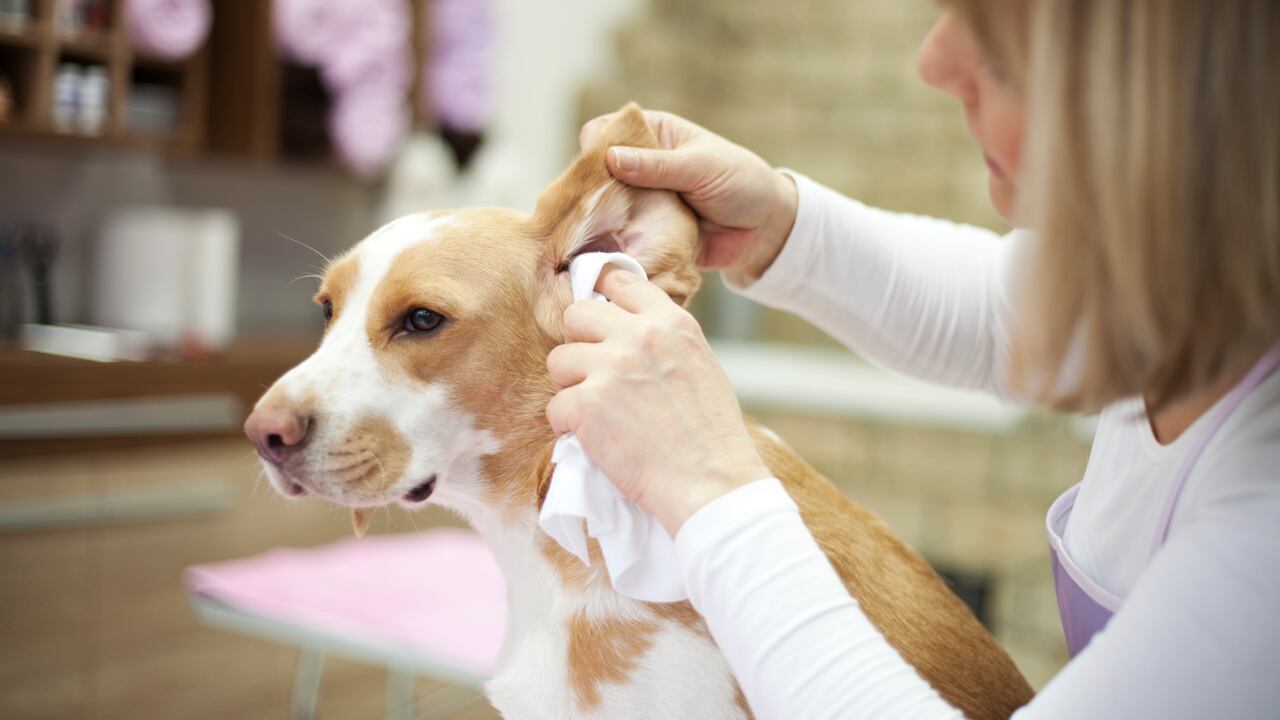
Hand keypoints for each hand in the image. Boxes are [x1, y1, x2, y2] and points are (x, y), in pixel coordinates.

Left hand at [545, 266, 772, 535]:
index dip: (601, 299)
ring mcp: (609, 367)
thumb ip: (662, 341)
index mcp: (670, 323)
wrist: (710, 481)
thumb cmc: (710, 434)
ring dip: (570, 387)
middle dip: (579, 344)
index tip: (598, 321)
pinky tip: (594, 439)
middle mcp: (638, 336)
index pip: (619, 280)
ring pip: (558, 360)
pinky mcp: (586, 404)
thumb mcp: (699, 364)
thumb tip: (625, 331)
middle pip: (577, 315)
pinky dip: (568, 427)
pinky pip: (555, 407)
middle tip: (592, 375)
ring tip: (596, 412)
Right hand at [579, 109, 798, 280]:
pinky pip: (620, 237)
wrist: (765, 231)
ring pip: (603, 207)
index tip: (590, 169)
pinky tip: (602, 253)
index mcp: (653, 134)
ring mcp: (640, 201)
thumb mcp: (701, 167)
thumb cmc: (740, 183)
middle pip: (595, 172)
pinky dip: (612, 244)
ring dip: (597, 220)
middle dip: (587, 189)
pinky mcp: (644, 232)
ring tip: (588, 234)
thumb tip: (611, 158)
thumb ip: (658, 166)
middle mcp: (640, 166)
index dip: (593, 146)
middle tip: (585, 209)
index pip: (605, 130)